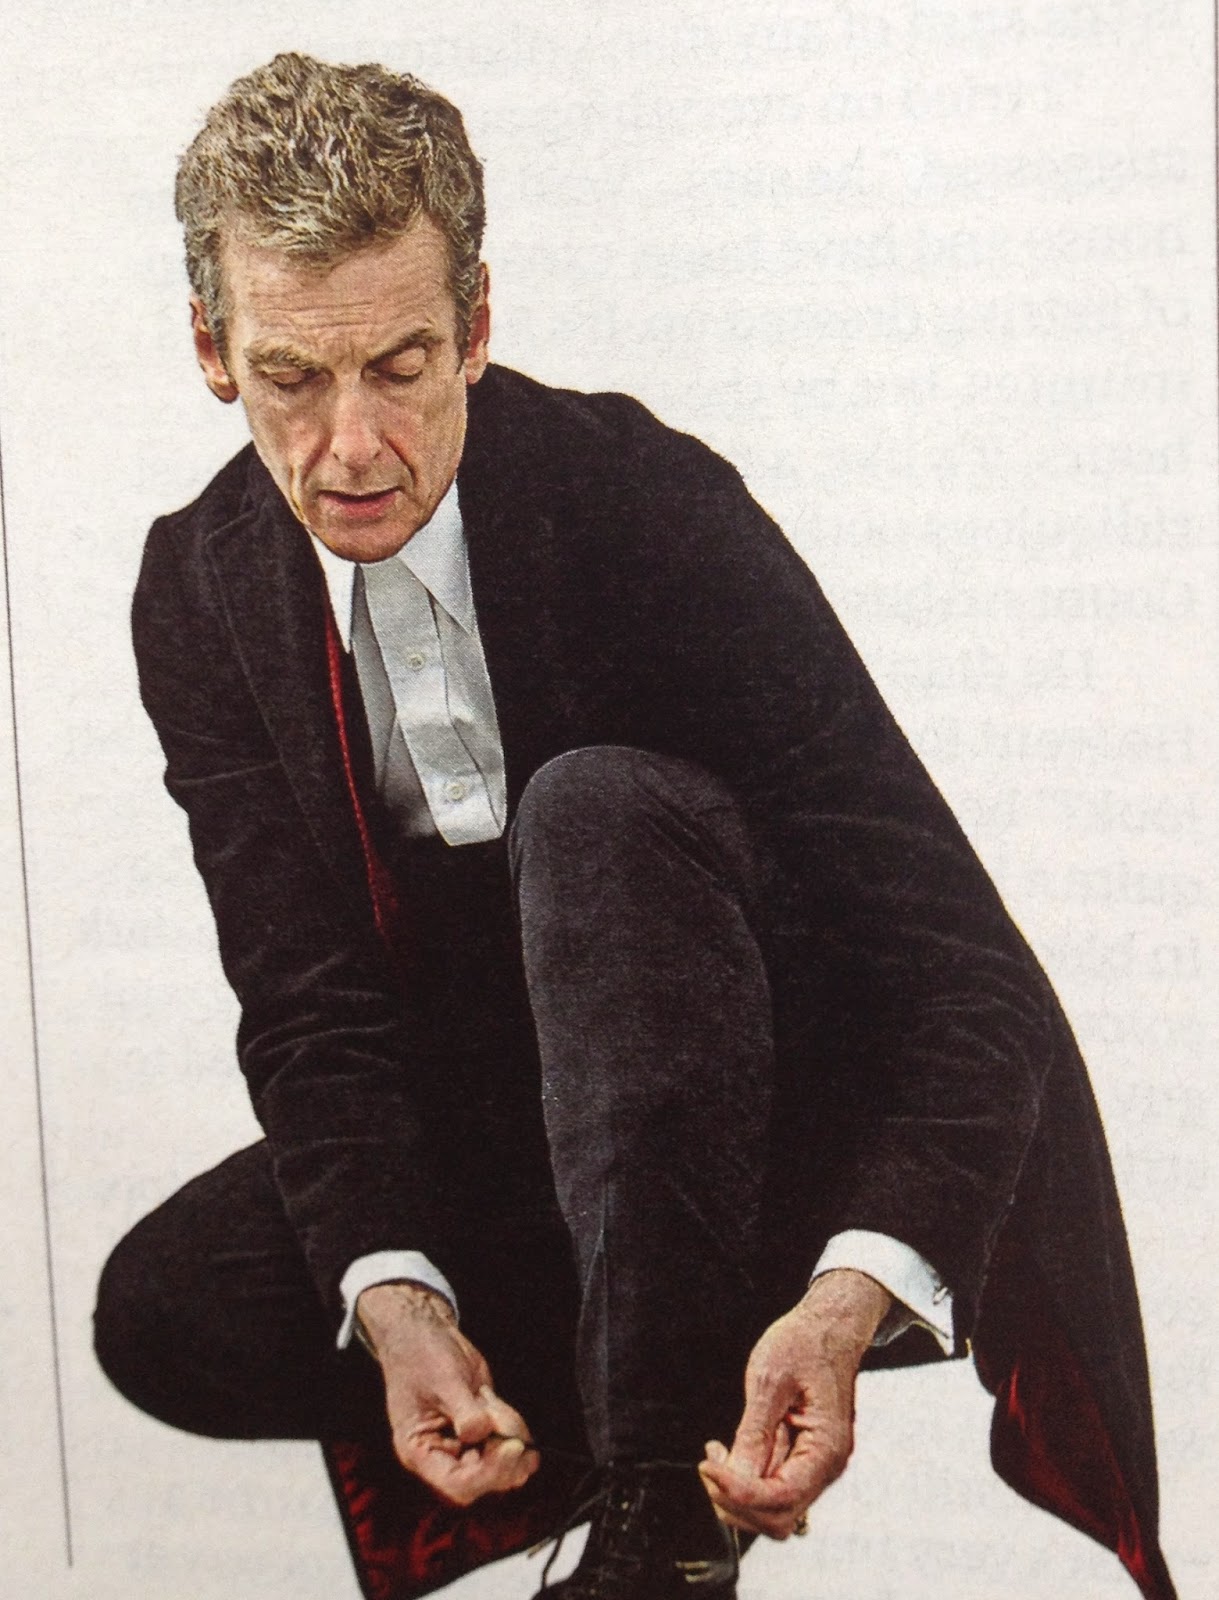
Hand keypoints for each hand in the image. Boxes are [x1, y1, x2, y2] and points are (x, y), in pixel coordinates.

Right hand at [356, 1281, 536, 1505]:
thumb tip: (482, 1434)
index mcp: (419, 1452)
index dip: (488, 1473)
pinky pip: (505, 1443)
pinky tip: (502, 1408)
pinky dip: (514, 1430)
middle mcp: (442, 1455)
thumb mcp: (444, 1380)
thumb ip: (464, 1411)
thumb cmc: (422, 1355)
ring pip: (500, 1465)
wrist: (425, 1334)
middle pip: (482, 1480)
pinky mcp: (481, 1429)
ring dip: (512, 1442)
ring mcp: (463, 1444)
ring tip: (496, 1404)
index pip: (457, 1483)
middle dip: (505, 1459)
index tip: (512, 1448)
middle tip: (515, 1431)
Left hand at [698, 1269, 889, 1538]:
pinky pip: (771, 1487)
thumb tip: (736, 1478)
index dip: (738, 1492)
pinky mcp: (802, 1458)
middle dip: (735, 1500)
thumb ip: (755, 1432)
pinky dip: (744, 1479)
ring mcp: (815, 1465)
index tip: (707, 1464)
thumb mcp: (771, 1379)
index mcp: (827, 1448)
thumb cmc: (804, 1343)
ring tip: (715, 1453)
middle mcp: (826, 1466)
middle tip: (708, 1462)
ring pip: (771, 1509)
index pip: (780, 1498)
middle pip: (776, 1516)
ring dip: (736, 1493)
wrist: (829, 1327)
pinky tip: (726, 1450)